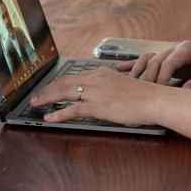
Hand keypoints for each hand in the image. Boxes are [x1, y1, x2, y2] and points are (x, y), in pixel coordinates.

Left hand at [30, 67, 164, 124]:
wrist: (155, 100)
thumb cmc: (144, 96)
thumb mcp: (123, 86)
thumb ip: (109, 87)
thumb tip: (100, 95)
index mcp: (102, 73)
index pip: (74, 76)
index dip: (58, 83)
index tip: (49, 88)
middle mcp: (96, 79)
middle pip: (64, 82)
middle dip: (47, 89)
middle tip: (35, 96)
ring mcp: (96, 92)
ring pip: (64, 93)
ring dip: (47, 98)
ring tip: (35, 104)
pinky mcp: (98, 106)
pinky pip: (73, 110)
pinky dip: (59, 114)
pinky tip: (49, 118)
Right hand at [116, 41, 190, 91]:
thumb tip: (184, 91)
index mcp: (187, 49)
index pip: (167, 63)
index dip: (161, 79)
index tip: (159, 94)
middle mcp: (175, 46)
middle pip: (155, 61)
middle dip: (149, 78)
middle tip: (145, 95)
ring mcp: (169, 50)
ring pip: (148, 58)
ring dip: (137, 70)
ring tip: (128, 83)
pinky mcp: (166, 56)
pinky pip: (147, 59)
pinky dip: (134, 64)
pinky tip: (120, 69)